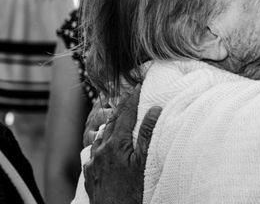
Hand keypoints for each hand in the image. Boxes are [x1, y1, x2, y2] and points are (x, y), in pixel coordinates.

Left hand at [83, 86, 161, 203]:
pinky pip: (94, 151)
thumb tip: (154, 109)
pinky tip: (106, 143)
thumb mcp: (144, 162)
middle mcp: (101, 149)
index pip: (126, 114)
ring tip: (119, 117)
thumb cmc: (132, 191)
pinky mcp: (89, 173)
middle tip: (130, 95)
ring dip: (111, 124)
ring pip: (101, 135)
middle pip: (112, 121)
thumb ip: (147, 133)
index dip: (133, 98)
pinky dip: (102, 142)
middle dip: (122, 107)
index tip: (139, 85)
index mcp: (116, 144)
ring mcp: (93, 161)